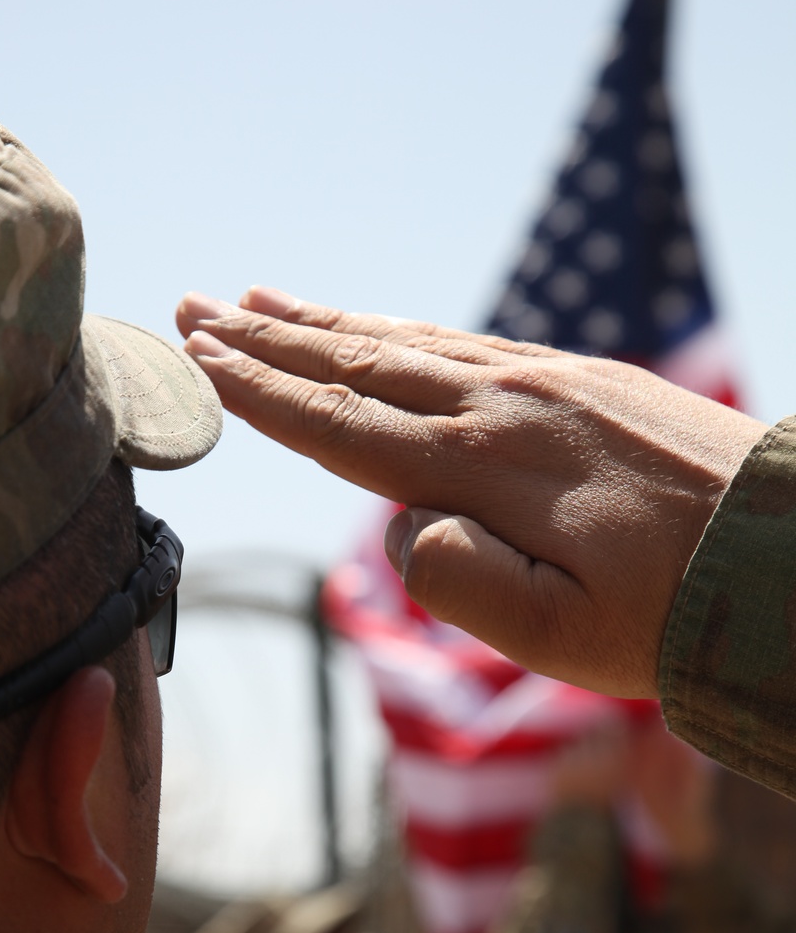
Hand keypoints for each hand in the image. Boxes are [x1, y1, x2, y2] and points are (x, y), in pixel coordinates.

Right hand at [176, 288, 765, 697]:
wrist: (785, 553)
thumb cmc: (668, 616)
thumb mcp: (560, 634)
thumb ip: (464, 584)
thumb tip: (410, 529)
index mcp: (481, 469)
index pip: (343, 426)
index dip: (263, 396)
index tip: (200, 362)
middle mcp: (502, 405)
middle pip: (360, 364)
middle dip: (269, 341)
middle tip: (197, 306)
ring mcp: (544, 380)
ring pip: (408, 340)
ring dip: (326, 321)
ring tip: (261, 298)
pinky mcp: (581, 377)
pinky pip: (464, 338)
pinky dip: (401, 325)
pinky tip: (380, 324)